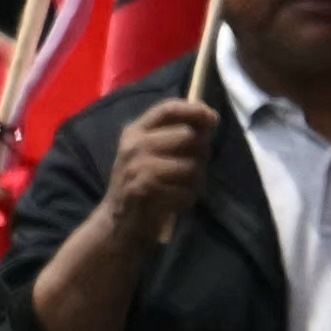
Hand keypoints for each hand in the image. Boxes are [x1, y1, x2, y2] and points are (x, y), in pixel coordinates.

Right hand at [99, 93, 219, 234]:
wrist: (118, 221)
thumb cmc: (141, 184)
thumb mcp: (150, 153)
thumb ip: (175, 135)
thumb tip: (209, 119)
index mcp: (135, 132)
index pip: (167, 109)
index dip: (194, 110)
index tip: (212, 118)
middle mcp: (134, 145)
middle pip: (187, 136)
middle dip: (200, 152)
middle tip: (193, 167)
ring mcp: (138, 166)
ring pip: (191, 166)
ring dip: (195, 181)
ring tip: (183, 187)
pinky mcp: (145, 189)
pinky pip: (186, 190)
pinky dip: (186, 199)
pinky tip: (174, 201)